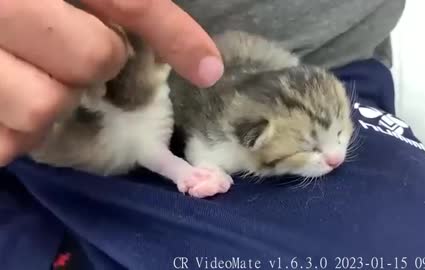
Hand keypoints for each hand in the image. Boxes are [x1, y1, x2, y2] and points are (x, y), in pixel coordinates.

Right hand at [0, 0, 222, 165]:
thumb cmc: (16, 3)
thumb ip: (108, 3)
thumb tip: (195, 57)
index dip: (176, 34)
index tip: (208, 68)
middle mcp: (1, 10)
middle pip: (92, 57)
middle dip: (96, 62)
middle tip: (76, 56)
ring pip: (44, 108)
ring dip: (53, 102)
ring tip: (33, 81)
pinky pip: (5, 145)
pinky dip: (17, 135)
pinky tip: (8, 108)